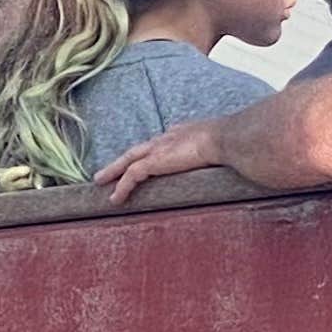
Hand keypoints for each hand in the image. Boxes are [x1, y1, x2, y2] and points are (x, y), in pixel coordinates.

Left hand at [98, 119, 230, 202]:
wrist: (225, 139)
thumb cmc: (230, 142)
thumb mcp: (221, 147)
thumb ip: (218, 154)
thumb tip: (230, 162)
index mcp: (181, 133)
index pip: (159, 142)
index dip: (149, 151)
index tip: (144, 157)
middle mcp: (167, 137)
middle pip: (137, 150)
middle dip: (122, 160)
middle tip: (107, 170)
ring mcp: (159, 148)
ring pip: (128, 160)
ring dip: (113, 171)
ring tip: (101, 182)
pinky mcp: (155, 161)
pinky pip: (132, 176)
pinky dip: (122, 187)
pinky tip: (115, 199)